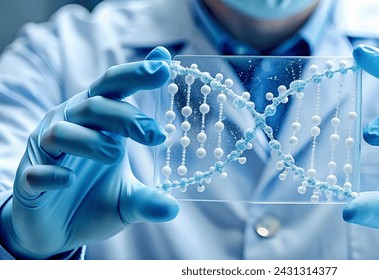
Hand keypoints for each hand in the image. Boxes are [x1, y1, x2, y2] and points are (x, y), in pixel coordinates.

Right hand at [0, 47, 178, 258]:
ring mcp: (47, 153)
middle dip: (127, 117)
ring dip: (91, 141)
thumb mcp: (128, 200)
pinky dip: (53, 173)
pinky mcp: (29, 180)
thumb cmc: (93, 201)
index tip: (165, 66)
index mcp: (98, 122)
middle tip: (157, 134)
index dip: (137, 74)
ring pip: (62, 131)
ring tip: (115, 156)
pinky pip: (37, 171)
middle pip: (94, 105)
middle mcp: (71, 128)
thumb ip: (149, 198)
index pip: (115, 88)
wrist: (57, 234)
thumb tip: (174, 210)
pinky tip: (69, 180)